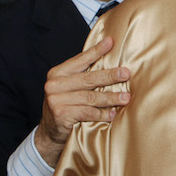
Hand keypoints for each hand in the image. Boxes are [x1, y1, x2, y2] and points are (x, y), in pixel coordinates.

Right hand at [34, 36, 130, 166]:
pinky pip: (87, 112)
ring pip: (90, 97)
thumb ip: (83, 76)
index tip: (110, 42)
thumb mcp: (70, 88)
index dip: (96, 51)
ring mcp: (56, 100)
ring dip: (111, 98)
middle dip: (110, 75)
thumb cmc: (65, 106)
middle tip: (126, 73)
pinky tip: (113, 114)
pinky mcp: (61, 114)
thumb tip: (110, 63)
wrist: (49, 133)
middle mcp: (54, 84)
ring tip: (126, 98)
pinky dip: (102, 114)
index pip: (80, 60)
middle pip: (88, 78)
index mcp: (57, 73)